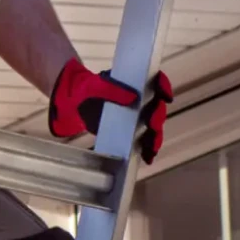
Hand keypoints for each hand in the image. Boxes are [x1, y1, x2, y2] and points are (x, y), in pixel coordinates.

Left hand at [48, 57, 171, 164]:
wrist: (73, 103)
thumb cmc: (87, 89)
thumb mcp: (96, 86)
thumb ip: (112, 90)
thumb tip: (133, 97)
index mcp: (134, 82)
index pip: (155, 81)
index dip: (164, 87)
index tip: (166, 97)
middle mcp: (140, 99)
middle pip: (157, 107)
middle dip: (158, 117)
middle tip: (152, 125)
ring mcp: (136, 116)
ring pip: (153, 126)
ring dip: (156, 137)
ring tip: (152, 148)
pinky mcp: (129, 131)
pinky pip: (143, 140)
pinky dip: (147, 149)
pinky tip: (147, 158)